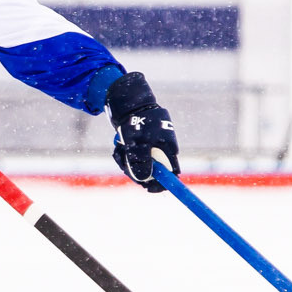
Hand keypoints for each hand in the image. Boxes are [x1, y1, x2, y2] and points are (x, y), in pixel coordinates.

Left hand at [106, 71, 179, 191]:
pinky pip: (135, 158)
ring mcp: (152, 148)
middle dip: (137, 171)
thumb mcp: (138, 142)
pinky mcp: (142, 145)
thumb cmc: (136, 121)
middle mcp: (163, 150)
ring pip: (141, 166)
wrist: (128, 103)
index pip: (171, 174)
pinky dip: (126, 155)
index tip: (147, 188)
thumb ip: (141, 161)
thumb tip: (144, 180)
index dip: (161, 184)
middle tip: (124, 163)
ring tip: (120, 149)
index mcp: (169, 150)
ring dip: (128, 162)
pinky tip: (120, 146)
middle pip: (153, 173)